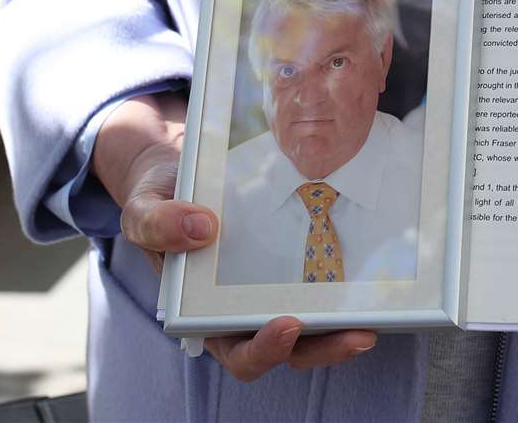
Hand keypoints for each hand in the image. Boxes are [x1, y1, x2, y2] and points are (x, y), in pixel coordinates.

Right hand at [94, 93, 376, 380]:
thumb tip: (200, 230)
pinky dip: (347, 281)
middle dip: (324, 346)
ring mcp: (274, 283)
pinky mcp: (296, 254)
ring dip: (344, 325)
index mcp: (205, 312)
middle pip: (290, 346)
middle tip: (358, 334)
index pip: (238, 349)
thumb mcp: (143, 207)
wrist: (178, 168)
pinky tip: (373, 269)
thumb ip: (156, 224)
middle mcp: (244, 305)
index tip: (287, 326)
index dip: (264, 349)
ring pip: (314, 321)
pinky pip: (323, 275)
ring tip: (374, 317)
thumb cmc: (160, 198)